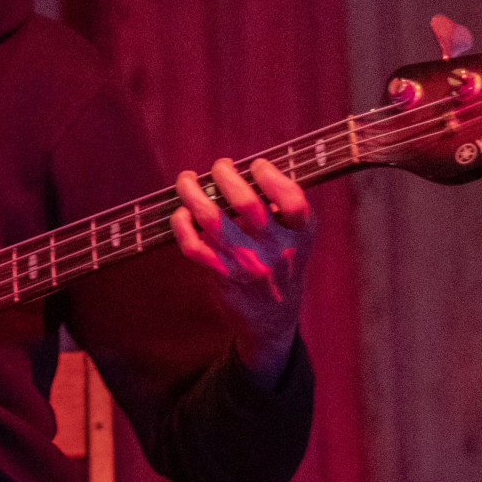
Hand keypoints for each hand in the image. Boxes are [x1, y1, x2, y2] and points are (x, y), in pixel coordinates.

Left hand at [171, 158, 312, 387]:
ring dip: (192, 192)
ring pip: (212, 218)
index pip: (292, 200)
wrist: (273, 316)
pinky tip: (181, 212)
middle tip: (220, 167)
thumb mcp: (296, 235)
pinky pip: (193, 245)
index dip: (270, 176)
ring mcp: (248, 263)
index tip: (256, 165)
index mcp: (301, 233)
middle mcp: (276, 249)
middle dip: (225, 175)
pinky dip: (181, 223)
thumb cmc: (281, 261)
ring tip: (187, 180)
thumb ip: (281, 205)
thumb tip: (242, 167)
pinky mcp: (223, 275)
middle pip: (246, 203)